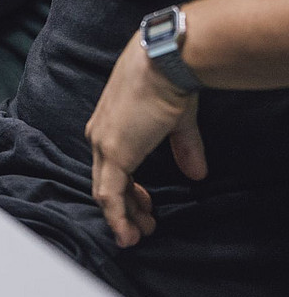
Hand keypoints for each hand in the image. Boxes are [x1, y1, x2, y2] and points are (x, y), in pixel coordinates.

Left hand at [86, 33, 207, 247]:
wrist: (165, 62)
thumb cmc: (170, 81)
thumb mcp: (177, 121)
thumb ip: (183, 147)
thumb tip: (196, 173)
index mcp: (109, 125)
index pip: (110, 166)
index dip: (127, 190)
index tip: (144, 204)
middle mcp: (99, 136)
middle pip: (105, 182)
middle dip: (125, 208)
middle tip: (143, 225)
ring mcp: (104, 145)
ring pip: (105, 192)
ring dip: (122, 217)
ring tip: (139, 234)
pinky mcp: (114, 153)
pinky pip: (109, 194)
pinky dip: (117, 217)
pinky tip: (127, 234)